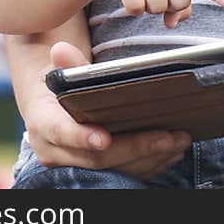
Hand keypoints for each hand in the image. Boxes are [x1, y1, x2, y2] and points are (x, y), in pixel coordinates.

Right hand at [23, 42, 191, 178]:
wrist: (47, 108)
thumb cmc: (56, 86)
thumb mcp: (58, 71)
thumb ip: (67, 64)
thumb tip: (60, 49)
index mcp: (43, 124)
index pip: (61, 132)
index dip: (82, 137)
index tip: (105, 138)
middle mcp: (56, 151)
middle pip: (97, 157)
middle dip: (135, 148)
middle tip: (167, 137)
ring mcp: (75, 165)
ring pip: (116, 169)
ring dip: (150, 158)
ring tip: (179, 140)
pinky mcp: (94, 171)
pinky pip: (124, 173)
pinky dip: (150, 164)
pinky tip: (172, 151)